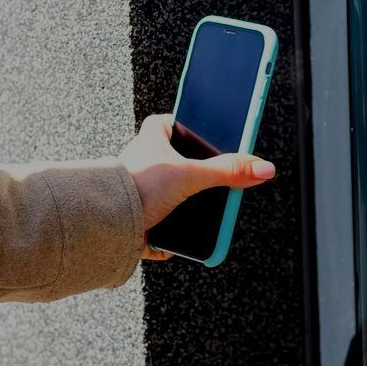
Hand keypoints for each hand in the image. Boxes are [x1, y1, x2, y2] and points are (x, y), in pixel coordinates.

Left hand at [118, 114, 275, 259]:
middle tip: (209, 180)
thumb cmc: (137, 186)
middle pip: (169, 163)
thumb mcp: (190, 176)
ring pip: (161, 195)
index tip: (200, 131)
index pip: (166, 123)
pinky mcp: (132, 219)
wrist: (104, 222)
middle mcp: (139, 164)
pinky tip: (172, 242)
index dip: (183, 125)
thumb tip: (263, 168)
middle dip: (187, 174)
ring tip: (195, 214)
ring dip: (177, 206)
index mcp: (150, 141)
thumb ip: (227, 171)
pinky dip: (163, 236)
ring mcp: (134, 192)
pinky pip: (153, 227)